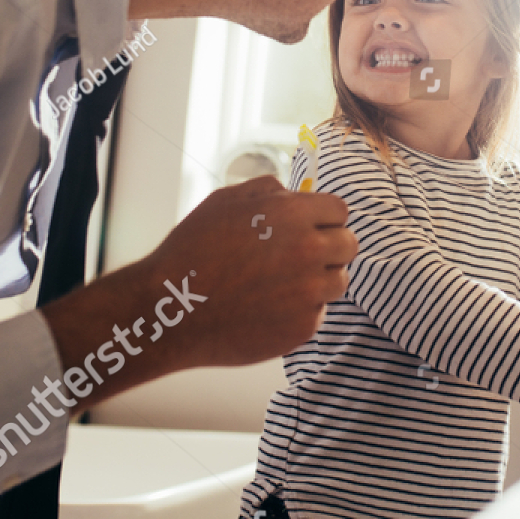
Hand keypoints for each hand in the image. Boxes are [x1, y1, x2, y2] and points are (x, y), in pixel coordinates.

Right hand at [42, 175, 355, 403]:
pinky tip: (266, 309)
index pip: (340, 211)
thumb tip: (297, 193)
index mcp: (294, 215)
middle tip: (300, 257)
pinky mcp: (304, 327)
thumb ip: (270, 191)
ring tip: (279, 284)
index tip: (310, 228)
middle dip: (329, 247)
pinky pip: (317, 313)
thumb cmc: (193, 251)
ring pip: (338, 281)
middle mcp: (309, 251)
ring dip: (318, 280)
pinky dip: (299, 311)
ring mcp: (309, 293)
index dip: (324, 218)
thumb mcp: (226, 201)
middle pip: (349, 245)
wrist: (170, 309)